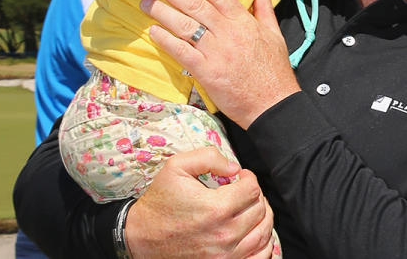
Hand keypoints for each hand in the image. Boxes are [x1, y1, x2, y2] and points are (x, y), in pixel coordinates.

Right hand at [126, 147, 274, 258]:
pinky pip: (259, 256)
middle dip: (255, 195)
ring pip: (264, 232)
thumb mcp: (176, 167)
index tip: (240, 177)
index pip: (253, 190)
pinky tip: (254, 231)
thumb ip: (208, 157)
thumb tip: (234, 167)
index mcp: (216, 209)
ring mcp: (226, 255)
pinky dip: (264, 243)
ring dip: (262, 216)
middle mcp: (225, 234)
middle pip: (260, 210)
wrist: (141, 237)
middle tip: (243, 191)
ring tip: (250, 208)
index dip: (249, 178)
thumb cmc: (160, 202)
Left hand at [140, 0, 300, 127]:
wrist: (274, 105)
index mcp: (244, 21)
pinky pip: (181, 52)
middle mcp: (228, 33)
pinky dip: (165, 40)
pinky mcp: (207, 73)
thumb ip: (264, 8)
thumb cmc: (274, 70)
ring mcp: (216, 53)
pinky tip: (153, 31)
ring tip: (145, 2)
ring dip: (161, 12)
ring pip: (184, 26)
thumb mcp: (274, 35)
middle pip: (194, 5)